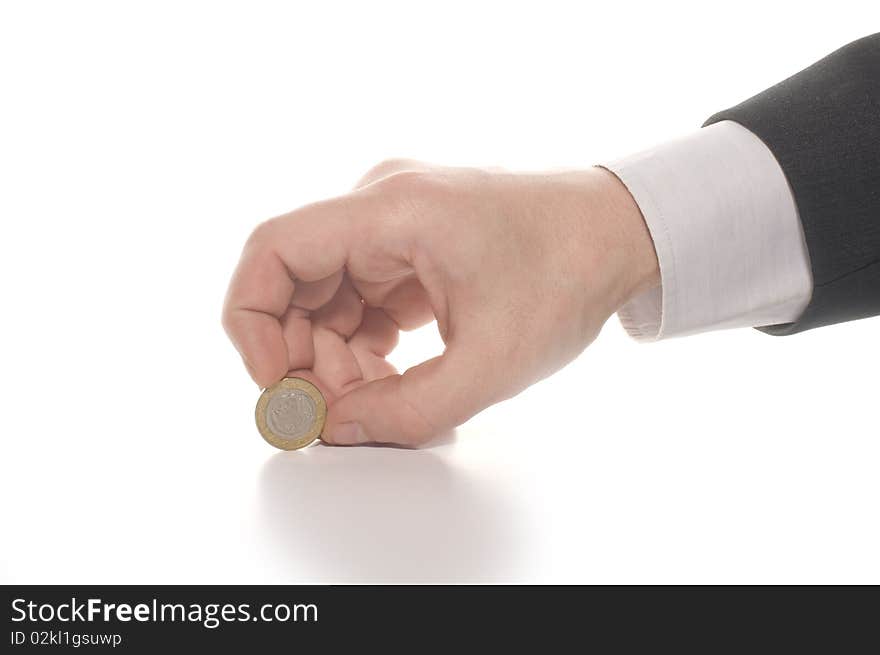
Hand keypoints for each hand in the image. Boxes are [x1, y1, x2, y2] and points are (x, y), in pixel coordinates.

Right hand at [222, 160, 658, 445]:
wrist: (620, 235)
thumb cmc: (569, 273)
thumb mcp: (492, 362)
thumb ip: (408, 409)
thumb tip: (335, 428)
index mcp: (393, 209)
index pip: (273, 250)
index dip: (252, 323)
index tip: (276, 385)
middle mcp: (381, 204)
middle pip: (294, 283)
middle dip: (303, 356)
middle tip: (340, 411)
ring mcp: (393, 223)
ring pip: (323, 297)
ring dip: (335, 355)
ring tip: (381, 396)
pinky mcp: (407, 245)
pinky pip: (356, 298)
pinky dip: (361, 342)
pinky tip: (393, 374)